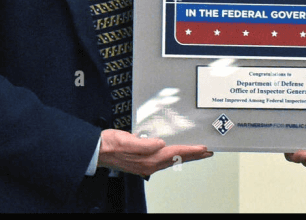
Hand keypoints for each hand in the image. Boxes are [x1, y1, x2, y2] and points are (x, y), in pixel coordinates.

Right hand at [98, 129, 212, 175]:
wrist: (97, 150)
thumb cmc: (110, 144)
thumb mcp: (127, 141)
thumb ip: (145, 144)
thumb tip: (160, 144)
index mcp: (149, 159)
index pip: (175, 153)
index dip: (191, 150)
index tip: (204, 148)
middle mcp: (150, 164)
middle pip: (177, 158)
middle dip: (193, 155)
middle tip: (208, 152)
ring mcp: (147, 164)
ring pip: (172, 159)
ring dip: (186, 155)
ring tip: (197, 152)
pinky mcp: (143, 161)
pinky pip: (165, 158)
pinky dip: (175, 155)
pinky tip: (176, 152)